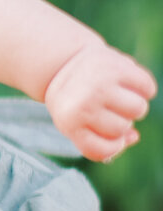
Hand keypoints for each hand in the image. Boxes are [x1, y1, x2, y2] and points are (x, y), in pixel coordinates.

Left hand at [43, 41, 155, 161]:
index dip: (113, 145)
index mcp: (68, 122)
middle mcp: (83, 105)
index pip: (103, 150)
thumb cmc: (73, 99)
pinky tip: (129, 82)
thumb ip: (103, 139)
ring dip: (134, 104)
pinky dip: (144, 87)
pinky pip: (148, 88)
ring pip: (138, 109)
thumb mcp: (76, 122)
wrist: (64, 60)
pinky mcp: (116, 66)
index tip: (108, 133)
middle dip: (120, 119)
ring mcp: (100, 85)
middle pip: (122, 129)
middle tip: (106, 105)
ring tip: (118, 94)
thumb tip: (133, 137)